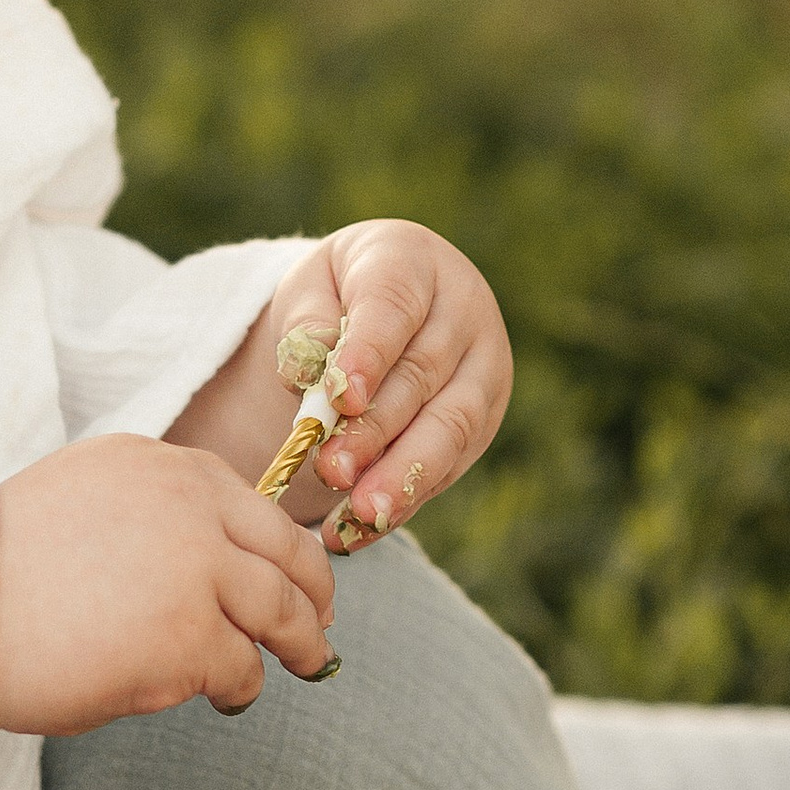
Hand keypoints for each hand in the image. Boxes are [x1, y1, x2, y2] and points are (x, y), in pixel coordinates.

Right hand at [0, 434, 336, 742]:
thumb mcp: (80, 499)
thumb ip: (145, 512)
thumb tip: (202, 556)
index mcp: (157, 465)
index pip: (248, 501)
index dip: (278, 544)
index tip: (294, 572)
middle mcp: (187, 504)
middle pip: (285, 550)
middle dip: (312, 591)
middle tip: (318, 623)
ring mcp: (196, 569)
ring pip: (282, 611)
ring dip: (296, 644)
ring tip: (295, 665)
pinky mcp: (192, 637)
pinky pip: (243, 668)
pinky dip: (239, 687)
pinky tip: (224, 698)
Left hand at [278, 219, 511, 546]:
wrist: (386, 307)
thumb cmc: (338, 296)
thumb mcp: (309, 289)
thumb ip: (305, 323)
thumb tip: (305, 369)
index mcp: (412, 262)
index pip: (393, 305)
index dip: (369, 352)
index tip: (341, 396)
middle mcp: (463, 311)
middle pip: (421, 376)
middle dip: (375, 431)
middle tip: (330, 470)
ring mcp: (484, 368)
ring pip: (450, 428)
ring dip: (402, 477)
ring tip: (357, 515)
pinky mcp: (484, 420)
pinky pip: (449, 465)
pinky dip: (405, 499)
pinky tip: (361, 528)